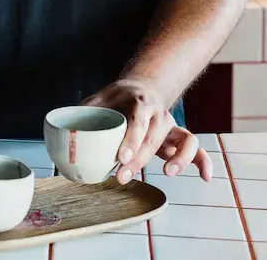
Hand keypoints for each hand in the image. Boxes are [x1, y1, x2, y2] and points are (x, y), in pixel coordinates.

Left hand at [84, 78, 212, 183]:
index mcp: (138, 102)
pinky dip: (204, 162)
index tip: (121, 158)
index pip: (137, 119)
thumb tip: (61, 133)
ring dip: (180, 157)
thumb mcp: (98, 100)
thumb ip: (82, 114)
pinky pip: (197, 148)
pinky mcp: (180, 138)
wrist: (140, 89)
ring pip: (184, 138)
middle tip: (123, 176)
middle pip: (155, 135)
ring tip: (168, 173)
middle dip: (142, 158)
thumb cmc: (116, 101)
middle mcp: (159, 112)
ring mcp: (171, 125)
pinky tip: (205, 178)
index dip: (131, 139)